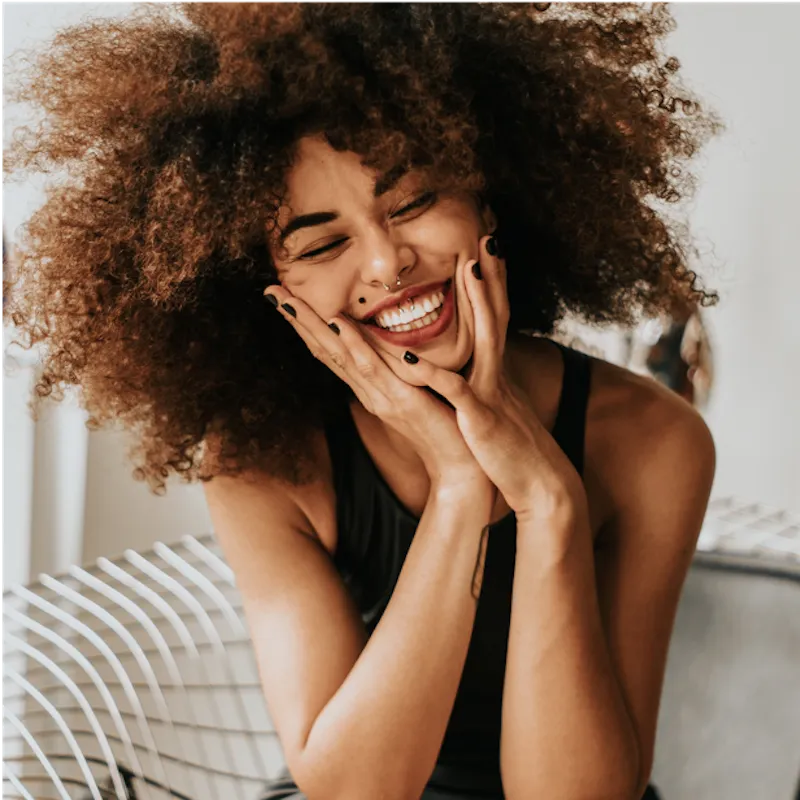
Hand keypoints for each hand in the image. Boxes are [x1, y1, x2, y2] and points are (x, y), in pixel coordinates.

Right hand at [262, 276, 491, 495]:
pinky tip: (339, 325)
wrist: (461, 466)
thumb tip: (390, 344)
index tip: (286, 297)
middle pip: (325, 350)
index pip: (331, 350)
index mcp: (370, 387)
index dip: (307, 324)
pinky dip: (354, 345)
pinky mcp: (402, 401)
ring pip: (339, 355)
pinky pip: (374, 369)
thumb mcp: (416, 391)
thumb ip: (400, 370)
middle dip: (297, 319)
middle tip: (270, 290)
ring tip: (288, 300)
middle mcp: (368, 391)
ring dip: (312, 326)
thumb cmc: (444, 426)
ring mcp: (381, 396)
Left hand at [406, 235, 587, 522]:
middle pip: (497, 316)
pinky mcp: (480, 418)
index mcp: (495, 373)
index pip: (495, 320)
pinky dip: (432, 372)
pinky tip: (411, 355)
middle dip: (493, 277)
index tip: (487, 252)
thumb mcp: (499, 411)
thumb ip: (486, 387)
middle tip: (488, 238)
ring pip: (485, 339)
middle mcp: (496, 375)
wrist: (541, 487)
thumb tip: (476, 373)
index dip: (492, 286)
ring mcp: (491, 393)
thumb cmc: (513, 452)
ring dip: (479, 303)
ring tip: (469, 269)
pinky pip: (455, 390)